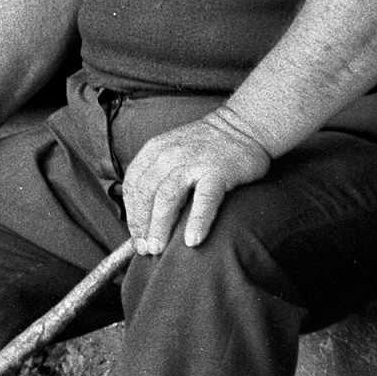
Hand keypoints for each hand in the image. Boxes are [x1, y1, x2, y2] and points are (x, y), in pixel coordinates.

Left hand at [119, 109, 272, 254]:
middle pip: (146, 194)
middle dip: (142, 225)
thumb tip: (145, 213)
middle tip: (145, 249)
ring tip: (158, 249)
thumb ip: (157, 173)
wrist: (244, 125)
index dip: (131, 214)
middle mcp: (169, 155)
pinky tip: (192, 240)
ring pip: (167, 198)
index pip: (133, 186)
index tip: (136, 236)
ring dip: (160, 226)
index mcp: (154, 151)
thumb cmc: (207, 146)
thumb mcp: (172, 150)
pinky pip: (204, 199)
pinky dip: (197, 220)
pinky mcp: (218, 172)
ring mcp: (193, 163)